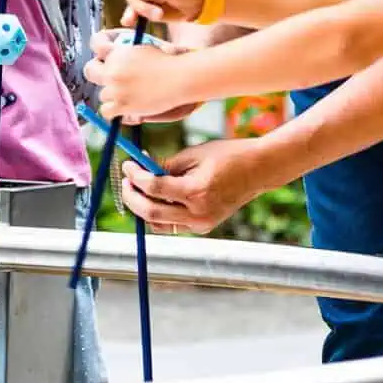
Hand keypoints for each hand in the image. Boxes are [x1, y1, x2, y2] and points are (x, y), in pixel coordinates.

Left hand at [86, 41, 200, 122]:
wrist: (179, 78)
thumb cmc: (168, 61)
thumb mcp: (145, 48)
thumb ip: (127, 52)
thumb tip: (113, 54)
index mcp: (117, 51)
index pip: (96, 44)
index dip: (100, 49)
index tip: (104, 55)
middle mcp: (112, 69)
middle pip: (90, 71)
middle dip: (98, 73)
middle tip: (109, 78)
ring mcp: (115, 88)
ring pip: (102, 94)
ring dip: (112, 95)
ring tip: (129, 94)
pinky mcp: (122, 105)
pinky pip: (106, 111)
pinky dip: (114, 112)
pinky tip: (125, 108)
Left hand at [116, 139, 271, 234]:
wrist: (257, 170)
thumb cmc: (227, 156)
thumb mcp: (193, 154)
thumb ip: (165, 165)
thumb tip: (139, 168)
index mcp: (196, 192)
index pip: (153, 188)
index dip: (135, 176)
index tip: (127, 165)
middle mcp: (198, 214)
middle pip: (150, 212)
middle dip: (131, 196)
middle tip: (125, 181)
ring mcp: (201, 224)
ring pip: (158, 223)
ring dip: (142, 207)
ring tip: (136, 188)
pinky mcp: (203, 227)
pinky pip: (172, 225)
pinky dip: (158, 213)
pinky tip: (154, 196)